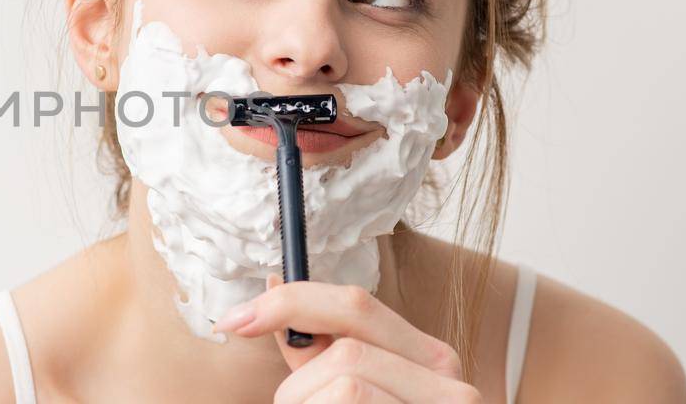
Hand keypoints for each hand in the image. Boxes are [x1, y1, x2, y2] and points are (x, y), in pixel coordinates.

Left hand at [213, 275, 481, 402]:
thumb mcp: (357, 395)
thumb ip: (319, 353)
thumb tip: (274, 291)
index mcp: (430, 361)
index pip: (357, 305)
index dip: (290, 303)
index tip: (234, 320)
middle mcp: (450, 385)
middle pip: (346, 352)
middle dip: (300, 388)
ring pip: (345, 388)